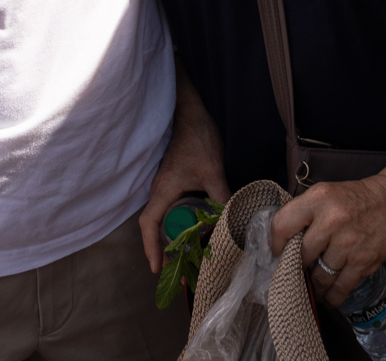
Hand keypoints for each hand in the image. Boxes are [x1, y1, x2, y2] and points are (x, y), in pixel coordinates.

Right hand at [138, 84, 230, 271]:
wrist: (190, 114)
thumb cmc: (197, 139)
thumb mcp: (212, 170)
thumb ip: (221, 196)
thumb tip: (235, 222)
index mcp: (163, 191)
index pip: (149, 224)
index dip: (151, 247)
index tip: (157, 268)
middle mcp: (160, 192)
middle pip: (156, 228)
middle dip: (166, 251)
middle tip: (184, 271)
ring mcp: (166, 187)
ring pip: (165, 220)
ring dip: (174, 239)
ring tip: (192, 258)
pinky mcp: (174, 182)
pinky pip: (172, 210)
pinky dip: (180, 225)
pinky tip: (197, 232)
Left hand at [268, 166, 385, 307]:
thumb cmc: (359, 197)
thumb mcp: (327, 192)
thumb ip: (305, 213)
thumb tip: (285, 241)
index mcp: (319, 199)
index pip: (282, 225)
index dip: (275, 243)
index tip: (277, 252)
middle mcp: (332, 220)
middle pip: (301, 255)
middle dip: (297, 266)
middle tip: (295, 271)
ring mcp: (349, 243)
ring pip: (319, 276)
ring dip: (314, 284)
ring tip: (312, 285)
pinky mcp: (363, 261)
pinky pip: (340, 287)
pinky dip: (332, 297)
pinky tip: (327, 297)